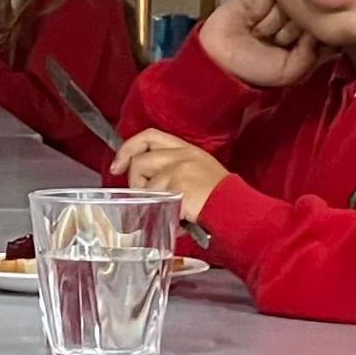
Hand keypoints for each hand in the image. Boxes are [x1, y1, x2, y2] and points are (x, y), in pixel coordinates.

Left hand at [112, 130, 229, 222]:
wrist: (237, 209)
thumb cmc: (221, 198)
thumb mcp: (199, 172)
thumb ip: (173, 170)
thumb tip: (147, 182)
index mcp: (187, 149)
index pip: (149, 136)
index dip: (128, 148)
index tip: (118, 165)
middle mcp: (182, 154)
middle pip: (139, 160)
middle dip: (135, 181)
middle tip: (144, 196)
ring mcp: (179, 169)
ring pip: (145, 183)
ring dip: (151, 201)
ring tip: (168, 209)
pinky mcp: (178, 185)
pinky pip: (155, 199)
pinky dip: (160, 212)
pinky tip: (175, 218)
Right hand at [190, 0, 318, 92]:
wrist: (218, 58)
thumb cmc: (252, 70)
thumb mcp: (291, 71)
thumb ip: (314, 52)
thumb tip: (322, 29)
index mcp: (303, 43)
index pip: (324, 28)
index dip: (315, 35)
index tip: (302, 46)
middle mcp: (293, 23)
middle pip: (310, 12)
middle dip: (295, 29)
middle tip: (276, 43)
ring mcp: (279, 6)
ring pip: (293, 2)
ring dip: (276, 21)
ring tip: (259, 34)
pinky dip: (265, 8)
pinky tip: (253, 21)